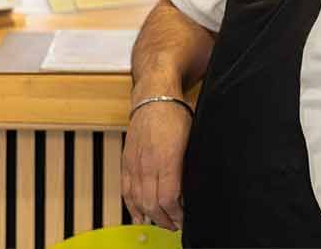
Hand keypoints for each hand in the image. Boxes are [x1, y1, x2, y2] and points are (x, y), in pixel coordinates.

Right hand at [122, 100, 192, 230]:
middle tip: (176, 224)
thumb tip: (194, 187)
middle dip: (166, 220)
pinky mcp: (127, 161)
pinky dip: (132, 206)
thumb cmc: (176, 115)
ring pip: (138, 200)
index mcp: (167, 159)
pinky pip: (126, 190)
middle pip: (153, 204)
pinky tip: (139, 215)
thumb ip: (189, 165)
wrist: (154, 97)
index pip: (169, 199)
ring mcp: (135, 163)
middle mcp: (148, 164)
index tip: (185, 219)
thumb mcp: (191, 140)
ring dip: (151, 215)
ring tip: (162, 222)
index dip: (177, 215)